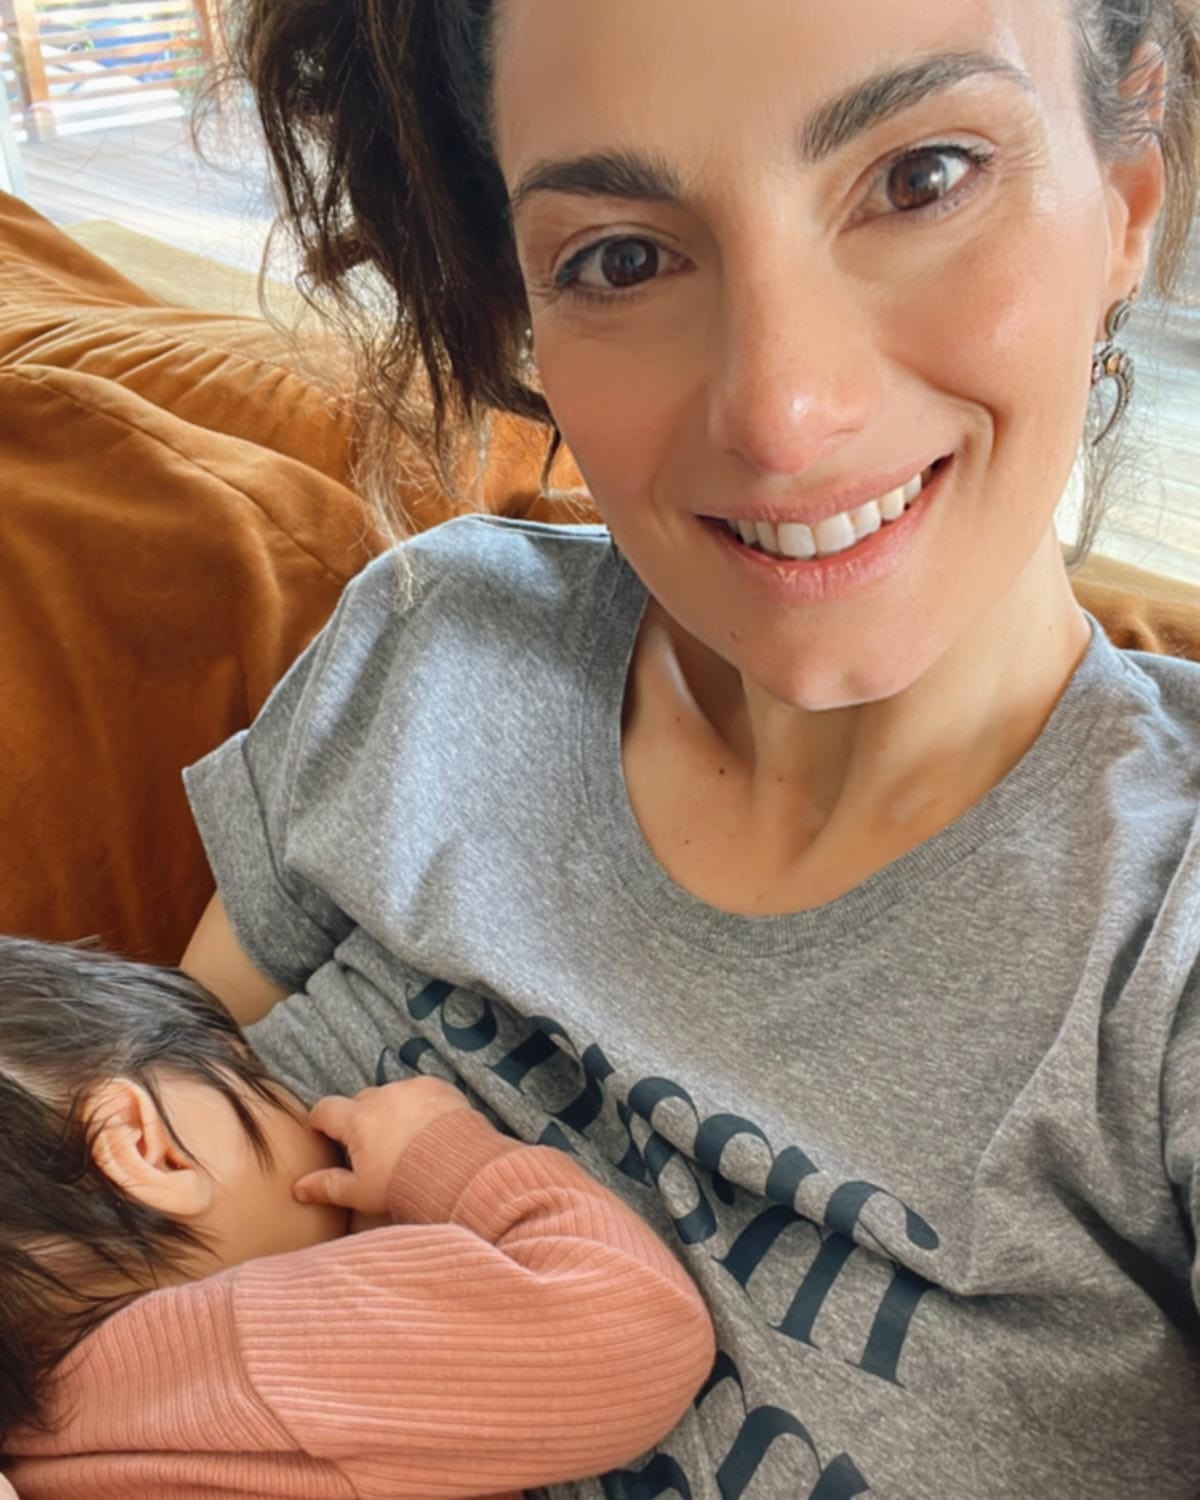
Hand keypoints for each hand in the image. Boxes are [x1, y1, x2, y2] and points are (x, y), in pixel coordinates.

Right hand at [293, 1078, 471, 1216]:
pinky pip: (420, 1091)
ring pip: (391, 1096)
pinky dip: (419, 1105)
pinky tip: (428, 1128)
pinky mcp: (438, 1086)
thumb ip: (327, 1186)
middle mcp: (382, 1096)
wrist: (459, 1171)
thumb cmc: (404, 1184)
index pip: (325, 1109)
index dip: (320, 1120)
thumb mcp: (361, 1192)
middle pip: (360, 1101)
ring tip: (404, 1139)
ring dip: (392, 1110)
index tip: (323, 1132)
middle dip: (360, 1118)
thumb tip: (298, 1188)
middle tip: (371, 1146)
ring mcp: (411, 1088)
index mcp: (357, 1119)